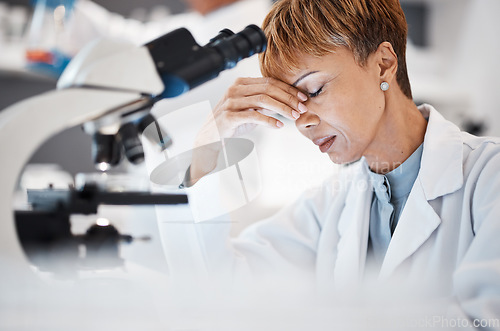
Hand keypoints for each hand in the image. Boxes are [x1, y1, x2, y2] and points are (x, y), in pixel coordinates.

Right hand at [189, 77, 307, 184]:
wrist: (210, 138)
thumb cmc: (230, 123)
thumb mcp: (250, 109)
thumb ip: (265, 104)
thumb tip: (287, 101)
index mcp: (241, 83)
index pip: (270, 82)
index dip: (288, 89)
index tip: (302, 98)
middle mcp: (235, 90)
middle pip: (269, 89)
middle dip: (289, 98)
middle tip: (302, 108)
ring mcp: (231, 102)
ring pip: (263, 100)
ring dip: (282, 108)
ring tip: (293, 116)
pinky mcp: (229, 116)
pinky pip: (253, 116)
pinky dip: (269, 121)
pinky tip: (279, 125)